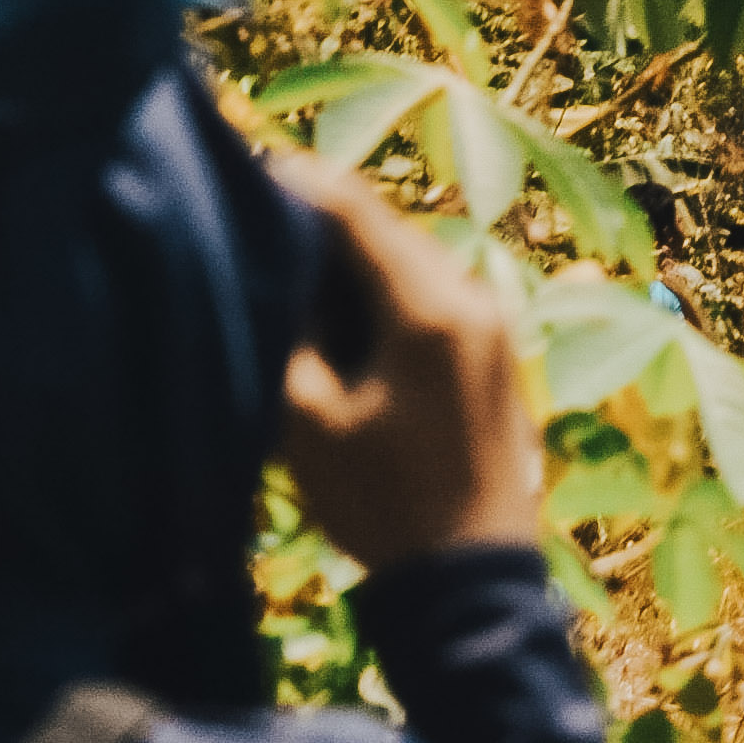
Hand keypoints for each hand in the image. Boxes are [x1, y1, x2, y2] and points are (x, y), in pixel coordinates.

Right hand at [275, 153, 548, 565]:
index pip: (358, 214)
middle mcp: (476, 300)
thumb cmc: (382, 504)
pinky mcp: (494, 355)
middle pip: (389, 231)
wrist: (469, 577)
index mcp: (433, 307)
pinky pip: (432, 296)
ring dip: (353, 257)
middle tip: (257, 212)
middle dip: (324, 219)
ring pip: (411, 262)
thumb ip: (288, 335)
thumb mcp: (308, 422)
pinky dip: (383, 291)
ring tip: (288, 261)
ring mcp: (494, 326)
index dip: (299, 184)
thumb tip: (271, 275)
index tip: (249, 166)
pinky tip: (337, 313)